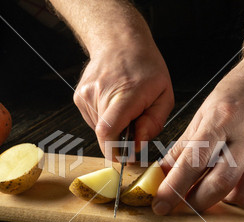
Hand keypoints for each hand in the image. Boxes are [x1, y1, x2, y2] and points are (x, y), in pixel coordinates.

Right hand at [73, 42, 173, 157]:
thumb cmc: (145, 67)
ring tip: (124, 107)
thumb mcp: (164, 95)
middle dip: (121, 138)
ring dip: (114, 128)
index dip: (115, 151)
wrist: (118, 41)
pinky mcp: (79, 98)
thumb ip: (153, 123)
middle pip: (105, 135)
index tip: (126, 158)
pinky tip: (113, 102)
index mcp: (125, 93)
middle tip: (134, 122)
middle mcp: (100, 94)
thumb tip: (137, 145)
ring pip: (99, 130)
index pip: (108, 131)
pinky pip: (93, 121)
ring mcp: (86, 96)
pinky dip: (105, 119)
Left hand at [152, 60, 243, 213]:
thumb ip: (184, 146)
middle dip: (196, 201)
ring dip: (220, 197)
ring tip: (210, 185)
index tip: (161, 205)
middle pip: (219, 184)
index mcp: (222, 118)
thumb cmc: (238, 92)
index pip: (193, 162)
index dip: (174, 188)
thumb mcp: (204, 112)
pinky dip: (240, 188)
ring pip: (241, 193)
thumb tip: (164, 172)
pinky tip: (235, 173)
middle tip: (183, 203)